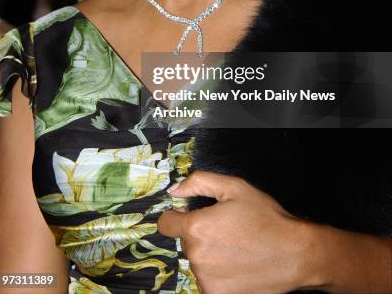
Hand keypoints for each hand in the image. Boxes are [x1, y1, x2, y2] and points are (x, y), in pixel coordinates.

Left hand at [157, 170, 315, 293]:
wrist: (295, 254)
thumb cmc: (266, 218)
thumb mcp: (234, 188)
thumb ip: (198, 182)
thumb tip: (174, 190)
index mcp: (196, 228)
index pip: (166, 223)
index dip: (177, 216)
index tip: (192, 215)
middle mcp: (196, 256)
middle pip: (186, 241)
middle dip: (201, 233)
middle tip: (228, 229)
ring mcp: (206, 280)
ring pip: (197, 261)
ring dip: (210, 253)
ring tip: (237, 246)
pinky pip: (207, 280)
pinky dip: (218, 273)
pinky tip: (237, 264)